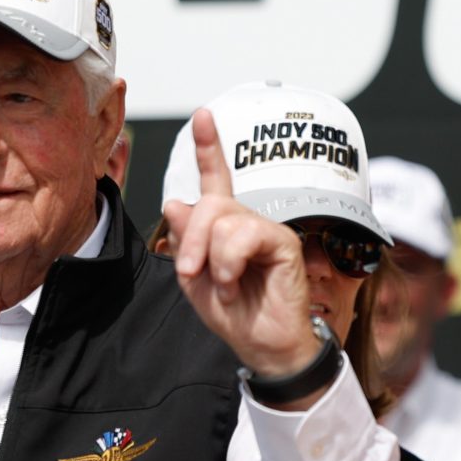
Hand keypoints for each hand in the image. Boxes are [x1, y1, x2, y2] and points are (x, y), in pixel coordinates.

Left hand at [161, 109, 321, 387]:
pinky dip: (228, 262)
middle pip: (209, 203)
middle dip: (191, 239)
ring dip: (211, 257)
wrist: (261, 345)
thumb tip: (177, 201)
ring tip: (221, 284)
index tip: (203, 115)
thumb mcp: (194, 278)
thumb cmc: (233, 312)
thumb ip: (184, 241)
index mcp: (225, 226)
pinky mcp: (283, 242)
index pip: (216, 180)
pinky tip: (233, 281)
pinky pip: (244, 235)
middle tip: (189, 271)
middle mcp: (247, 221)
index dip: (209, 148)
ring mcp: (267, 229)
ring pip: (223, 219)